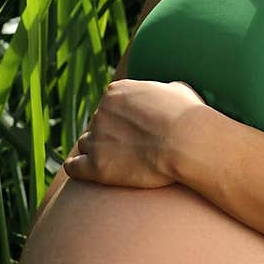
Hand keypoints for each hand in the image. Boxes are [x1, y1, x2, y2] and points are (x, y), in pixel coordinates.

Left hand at [62, 79, 207, 187]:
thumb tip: (165, 93)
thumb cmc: (189, 117)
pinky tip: (86, 173)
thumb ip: (162, 90)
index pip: (108, 106)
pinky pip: (74, 167)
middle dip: (109, 136)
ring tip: (117, 164)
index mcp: (117, 92)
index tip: (133, 132)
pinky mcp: (96, 165)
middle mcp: (101, 112)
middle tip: (130, 150)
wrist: (188, 143)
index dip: (120, 120)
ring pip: (86, 145)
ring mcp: (96, 138)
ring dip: (97, 152)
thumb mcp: (178, 90)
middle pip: (97, 125)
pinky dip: (78, 169)